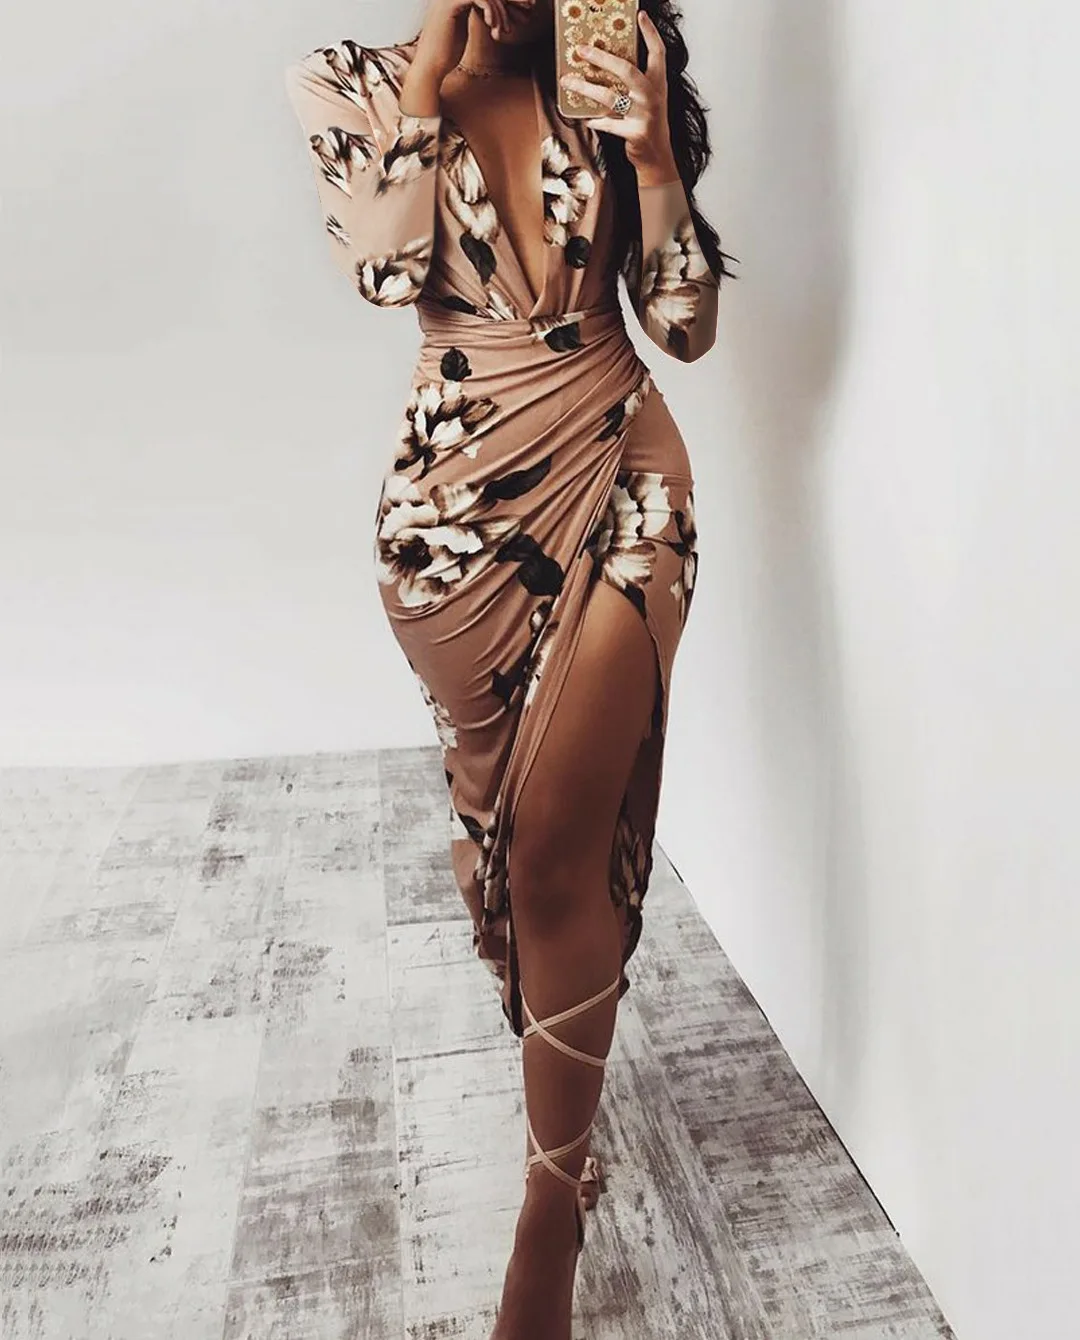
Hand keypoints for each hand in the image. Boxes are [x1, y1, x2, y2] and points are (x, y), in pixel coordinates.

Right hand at [413, 0, 536, 83]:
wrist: (430, 66)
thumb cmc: (446, 52)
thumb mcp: (464, 27)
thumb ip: (476, 13)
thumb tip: (495, 12)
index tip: (524, 9)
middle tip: (528, 9)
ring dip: (501, 11)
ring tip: (505, 30)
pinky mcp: (450, 4)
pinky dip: (492, 11)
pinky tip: (494, 27)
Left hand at [560, 10, 679, 186]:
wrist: (658, 156)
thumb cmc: (647, 123)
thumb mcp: (647, 99)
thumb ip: (634, 83)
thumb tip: (604, 64)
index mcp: (658, 83)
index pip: (658, 52)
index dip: (650, 33)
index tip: (641, 15)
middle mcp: (653, 96)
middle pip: (626, 70)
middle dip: (602, 58)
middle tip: (581, 50)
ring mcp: (644, 115)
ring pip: (610, 98)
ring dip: (586, 89)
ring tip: (568, 81)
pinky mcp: (635, 133)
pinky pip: (609, 124)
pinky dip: (595, 121)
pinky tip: (586, 119)